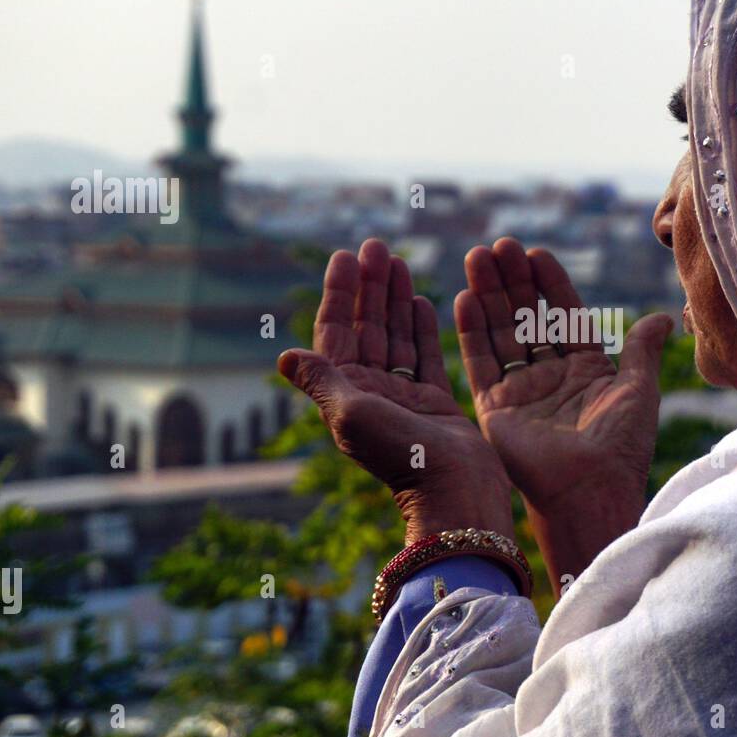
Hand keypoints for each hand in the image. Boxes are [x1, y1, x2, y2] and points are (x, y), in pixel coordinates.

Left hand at [279, 240, 512, 544]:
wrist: (453, 490)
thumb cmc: (400, 454)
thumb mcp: (351, 414)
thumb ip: (322, 381)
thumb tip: (283, 355)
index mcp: (347, 393)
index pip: (337, 333)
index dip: (339, 294)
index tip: (346, 257)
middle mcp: (372, 392)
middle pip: (367, 328)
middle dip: (370, 287)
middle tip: (377, 246)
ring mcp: (404, 396)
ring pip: (397, 336)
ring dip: (395, 299)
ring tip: (399, 262)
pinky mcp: (435, 401)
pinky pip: (427, 355)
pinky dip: (423, 327)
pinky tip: (422, 300)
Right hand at [455, 238, 672, 585]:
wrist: (591, 489)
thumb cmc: (621, 444)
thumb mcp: (639, 388)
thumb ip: (641, 350)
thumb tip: (663, 318)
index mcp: (586, 371)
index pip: (564, 315)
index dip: (551, 284)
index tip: (536, 253)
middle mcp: (550, 378)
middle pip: (528, 317)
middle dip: (514, 281)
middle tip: (499, 246)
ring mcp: (520, 392)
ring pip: (501, 333)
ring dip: (490, 295)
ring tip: (478, 257)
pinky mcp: (494, 408)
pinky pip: (479, 363)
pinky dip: (471, 331)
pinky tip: (464, 297)